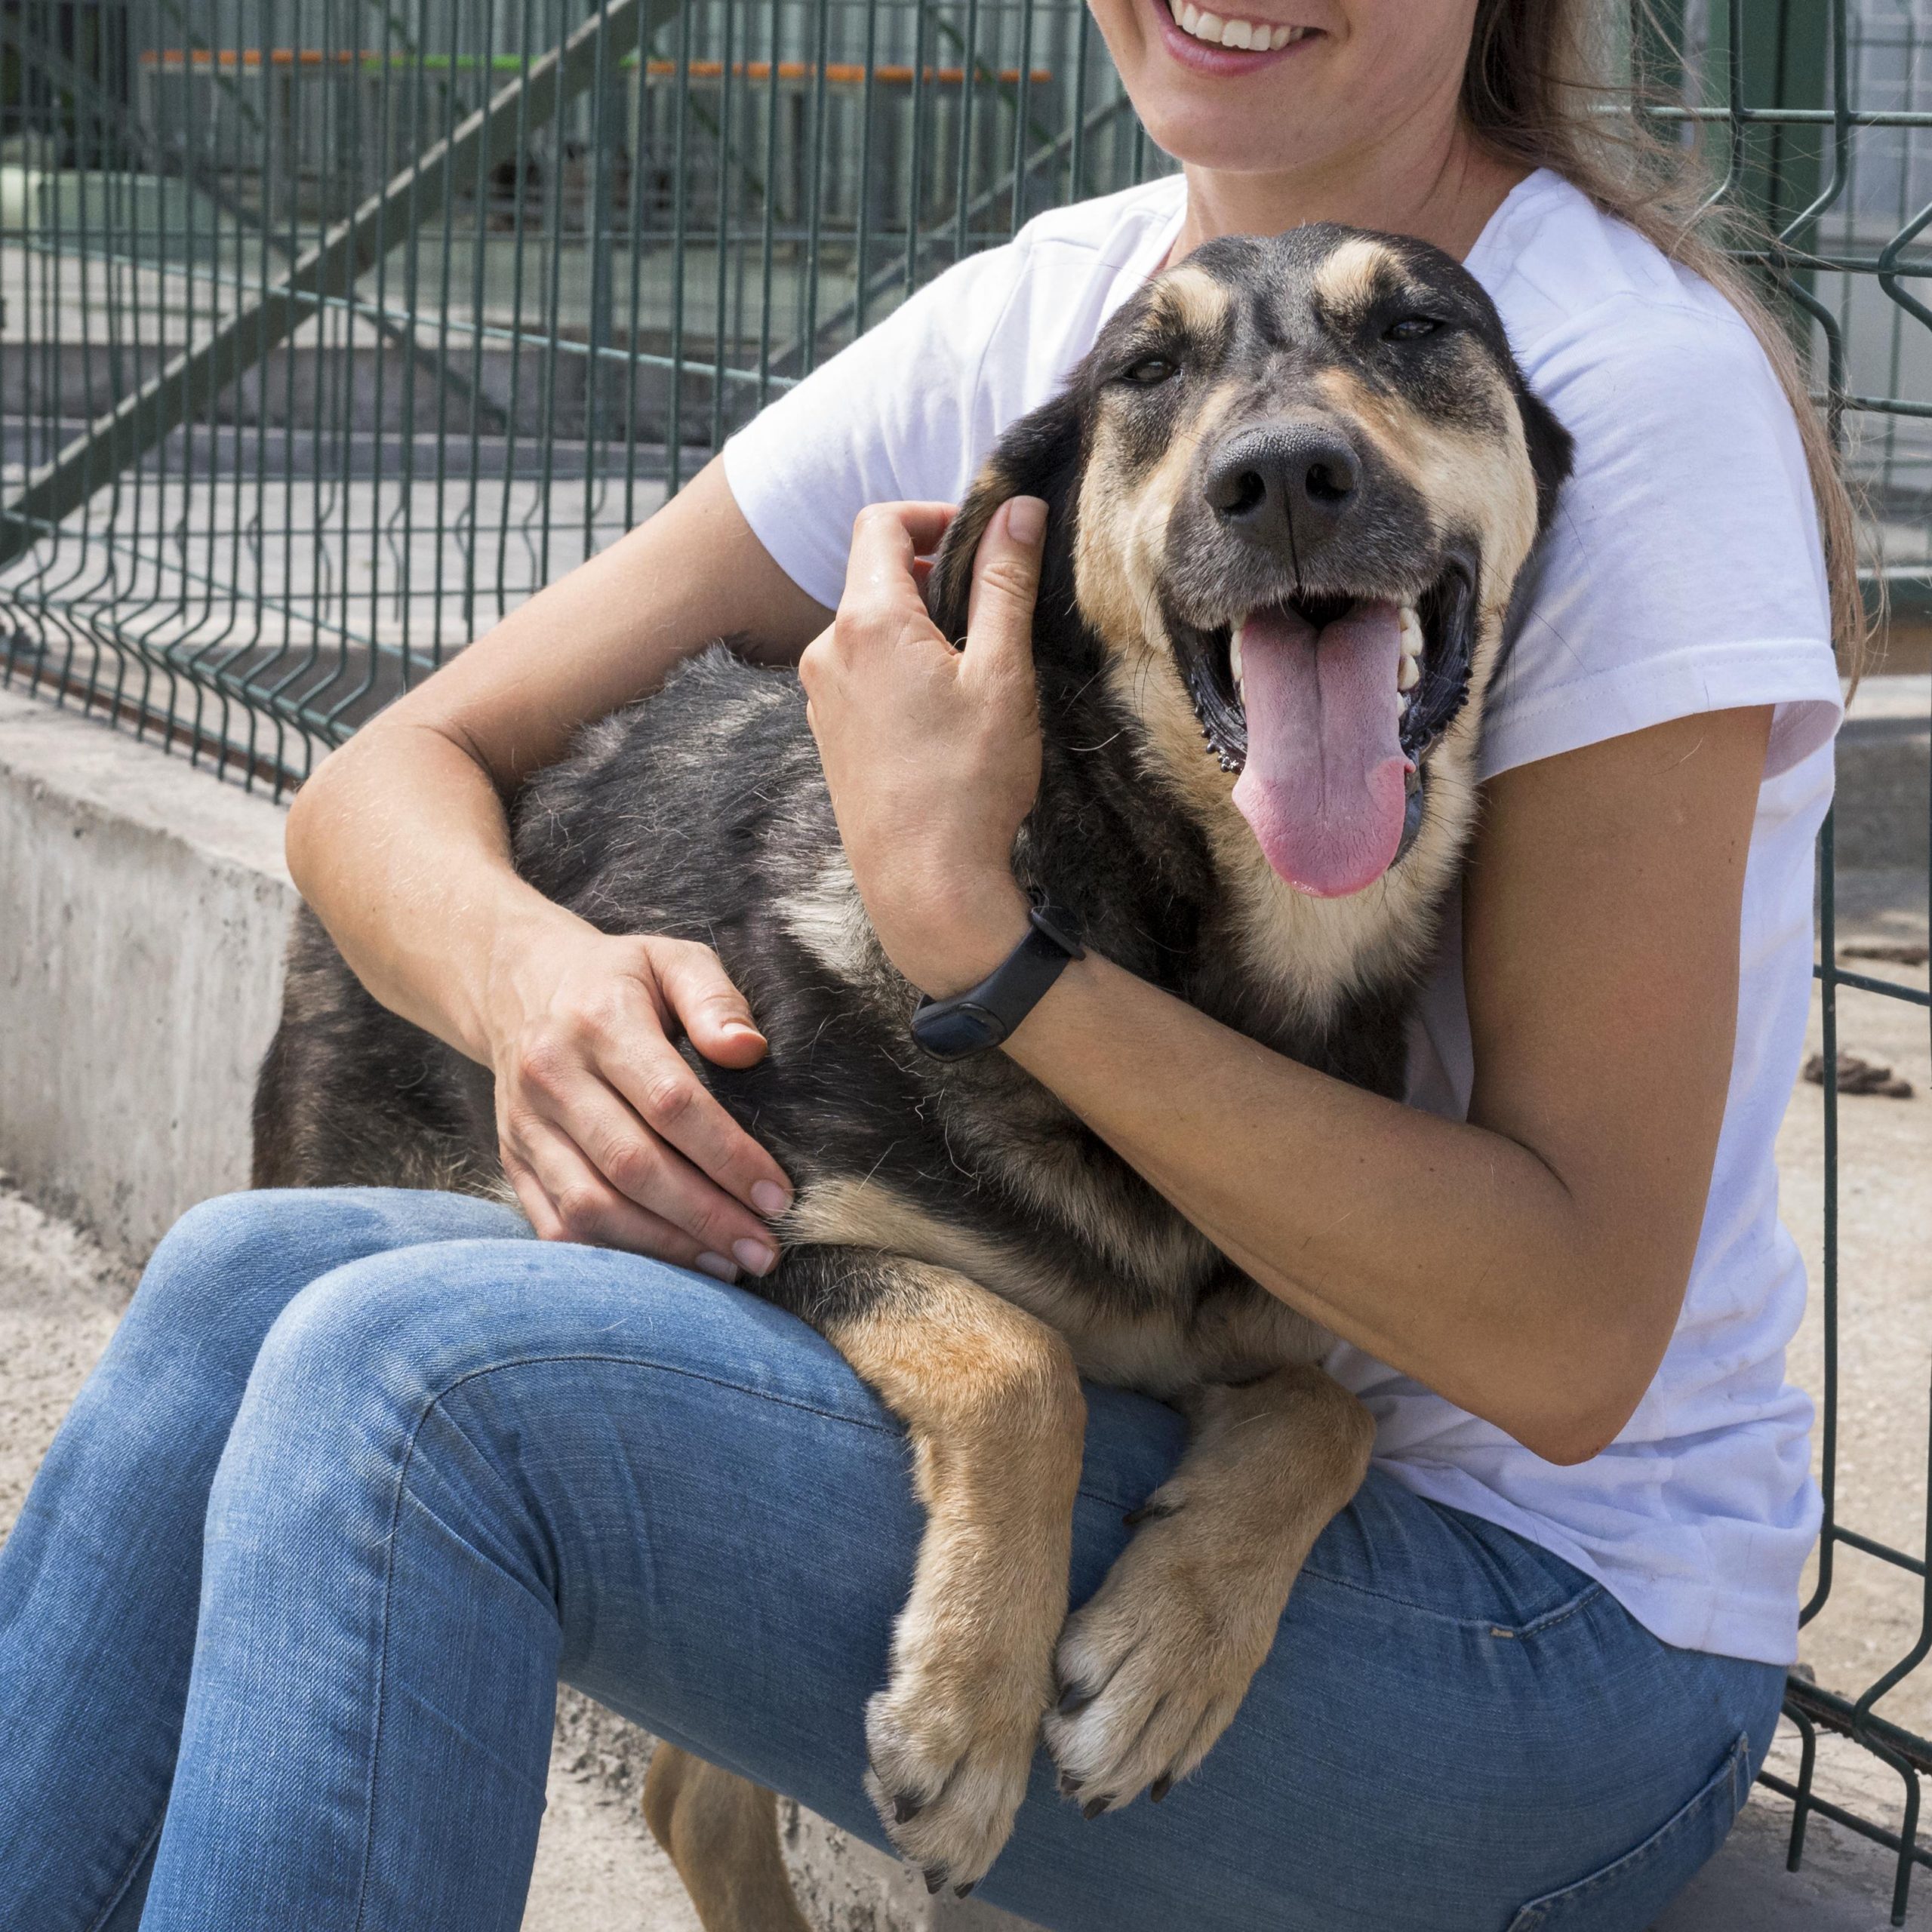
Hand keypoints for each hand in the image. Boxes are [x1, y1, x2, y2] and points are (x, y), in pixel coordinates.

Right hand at [484, 913, 793, 1277]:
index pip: (670, 1103)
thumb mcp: (672, 959)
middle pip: (631, 1165)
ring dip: (663, 1249)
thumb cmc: (619, 978)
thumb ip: (715, 998)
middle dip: (705, 1217)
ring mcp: (524, 1125)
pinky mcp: (512, 1161)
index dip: (728, 1156)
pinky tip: (669, 1267)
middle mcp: (552, 1077)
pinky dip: (614, 1256)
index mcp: (600, 1021)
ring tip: (727, 1266)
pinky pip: (556, 1226)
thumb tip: (750, 1050)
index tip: (779, 1195)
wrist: (518, 983)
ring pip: (591, 1206)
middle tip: (765, 1250)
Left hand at [799, 497, 1045, 994]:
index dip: (934, 514)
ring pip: (870, 628)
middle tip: (993, 609)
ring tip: (975, 670)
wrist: (924, 886)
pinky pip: (862, 674)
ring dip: (920, 627)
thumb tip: (1017, 509)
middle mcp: (827, 651)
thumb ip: (1005, 582)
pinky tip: (944, 715)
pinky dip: (901, 669)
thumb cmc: (968, 784)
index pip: (880, 522)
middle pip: (875, 575)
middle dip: (935, 575)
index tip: (982, 540)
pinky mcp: (828, 735)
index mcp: (866, 622)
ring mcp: (821, 696)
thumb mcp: (1001, 673)